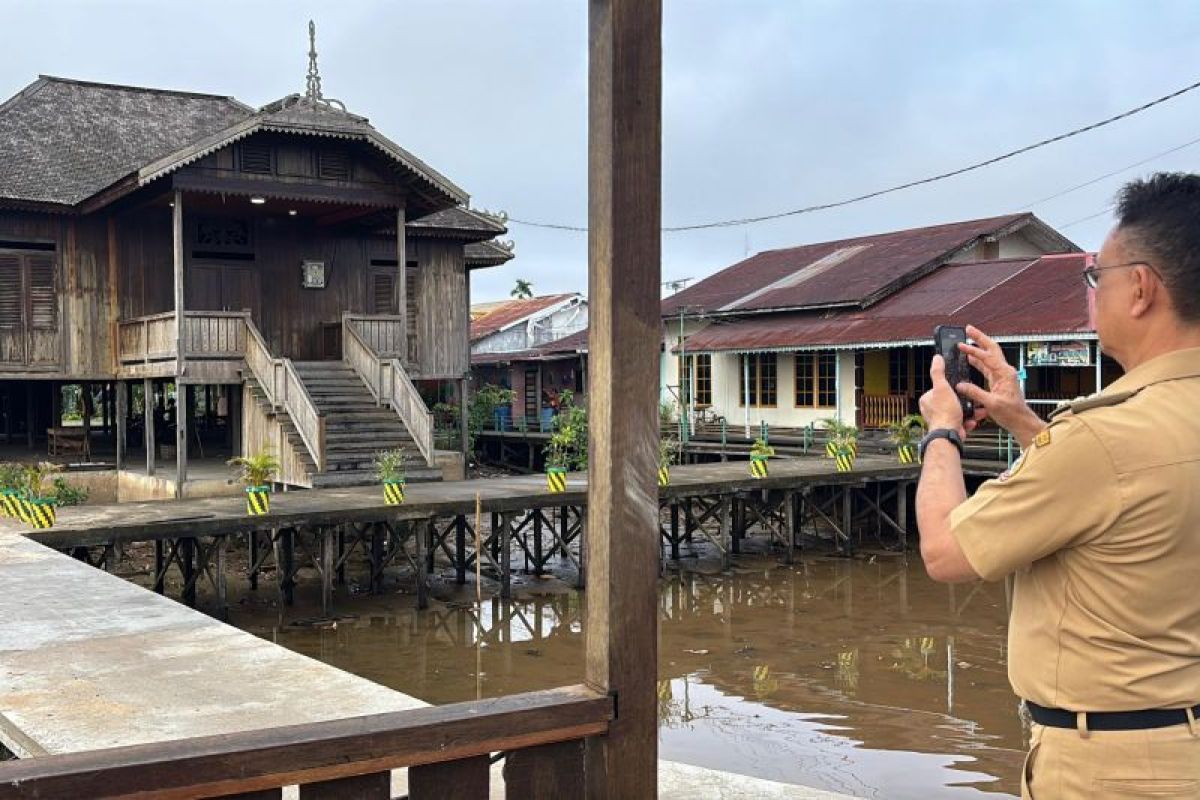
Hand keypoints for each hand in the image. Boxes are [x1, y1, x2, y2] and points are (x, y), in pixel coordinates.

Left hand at [919, 355, 967, 438]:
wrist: (949, 434)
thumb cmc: (944, 412)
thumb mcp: (942, 387)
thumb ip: (938, 373)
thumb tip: (936, 359)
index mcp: (927, 400)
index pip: (940, 389)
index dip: (951, 387)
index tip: (961, 387)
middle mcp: (931, 411)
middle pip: (951, 400)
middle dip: (964, 401)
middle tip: (972, 399)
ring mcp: (941, 420)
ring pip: (958, 412)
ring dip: (970, 411)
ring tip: (978, 410)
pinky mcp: (950, 429)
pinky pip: (961, 422)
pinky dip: (969, 421)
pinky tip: (973, 420)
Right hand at [955, 325, 1045, 446]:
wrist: (1020, 420)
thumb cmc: (1011, 413)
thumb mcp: (992, 403)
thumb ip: (975, 393)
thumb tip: (960, 385)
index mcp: (1005, 373)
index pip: (987, 357)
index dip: (973, 350)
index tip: (961, 345)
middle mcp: (1004, 371)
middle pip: (992, 349)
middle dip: (980, 338)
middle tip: (968, 329)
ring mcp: (1002, 375)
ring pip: (989, 356)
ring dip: (978, 348)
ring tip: (967, 341)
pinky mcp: (998, 380)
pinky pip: (987, 366)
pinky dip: (978, 360)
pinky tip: (970, 359)